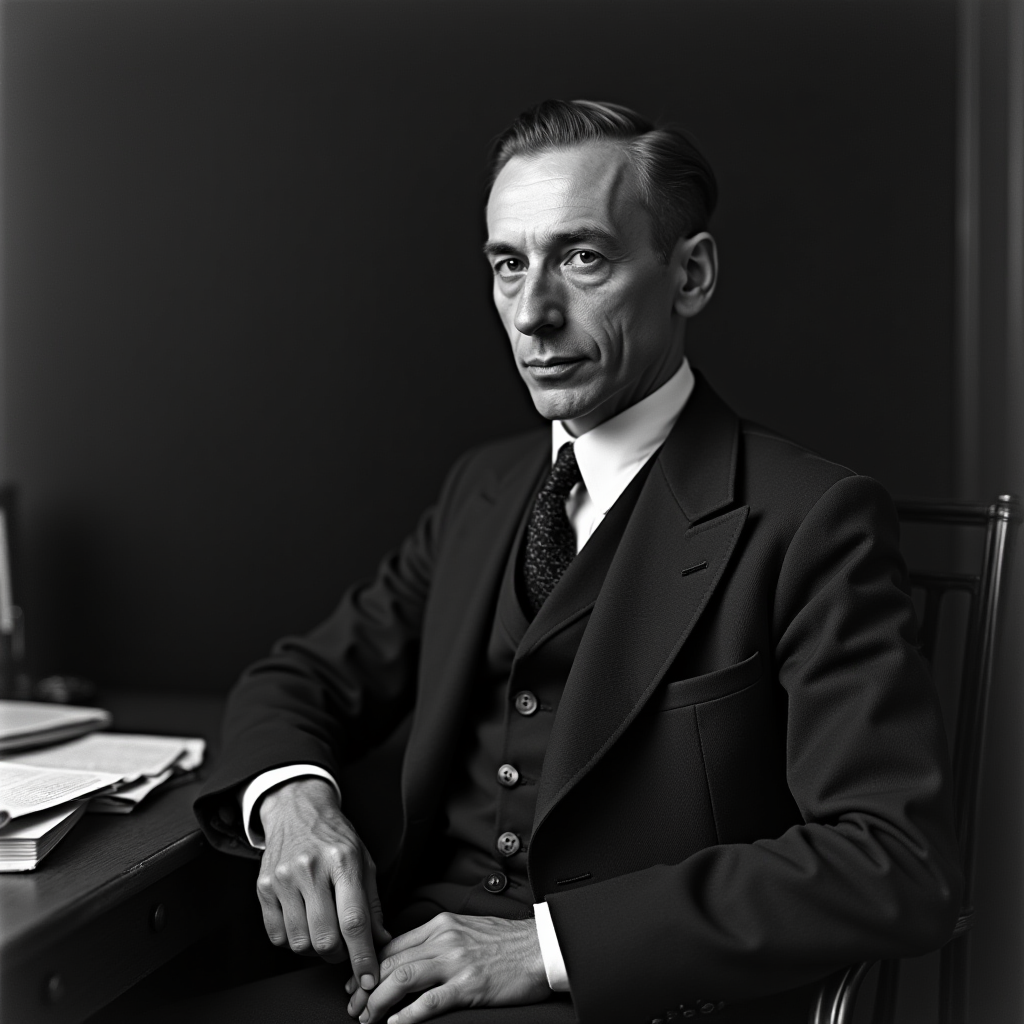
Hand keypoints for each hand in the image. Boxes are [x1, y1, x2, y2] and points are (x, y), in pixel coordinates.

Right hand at [256, 776, 389, 998]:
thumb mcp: (364, 860)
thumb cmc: (335, 837)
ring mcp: (283, 878)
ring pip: (299, 942)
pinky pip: (277, 936)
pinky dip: (293, 941)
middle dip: (338, 954)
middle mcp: (311, 868)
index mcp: (342, 860)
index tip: (369, 976)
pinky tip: (303, 923)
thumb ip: (372, 903)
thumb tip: (381, 941)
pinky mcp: (263, 887)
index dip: (362, 955)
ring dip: (315, 949)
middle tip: (344, 947)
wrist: (297, 810)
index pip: (354, 920)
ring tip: (323, 929)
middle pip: (324, 937)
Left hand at [344, 913, 549, 1022]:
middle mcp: (444, 939)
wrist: (541, 947)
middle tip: (353, 1005)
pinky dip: (407, 1015)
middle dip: (365, 986)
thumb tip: (410, 957)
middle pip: (391, 961)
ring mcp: (456, 962)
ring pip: (402, 978)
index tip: (356, 982)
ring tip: (366, 1018)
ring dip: (378, 1001)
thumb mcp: (466, 929)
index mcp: (441, 925)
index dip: (369, 965)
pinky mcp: (469, 985)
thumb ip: (438, 940)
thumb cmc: (507, 941)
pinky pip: (430, 1002)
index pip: (394, 944)